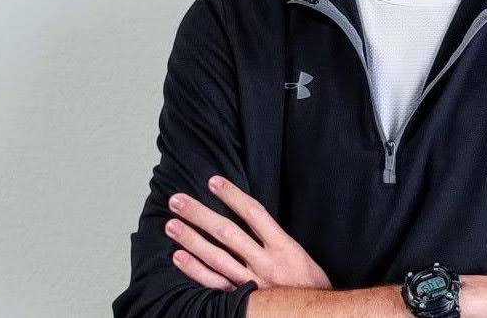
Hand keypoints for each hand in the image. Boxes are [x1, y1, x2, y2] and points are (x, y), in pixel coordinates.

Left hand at [166, 175, 331, 291]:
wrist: (315, 316)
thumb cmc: (308, 284)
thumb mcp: (299, 254)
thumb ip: (274, 239)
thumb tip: (250, 217)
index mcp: (283, 247)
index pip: (253, 213)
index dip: (232, 195)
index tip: (213, 181)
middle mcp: (265, 263)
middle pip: (227, 233)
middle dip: (200, 214)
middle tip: (177, 200)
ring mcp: (251, 284)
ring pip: (215, 257)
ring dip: (190, 239)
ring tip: (171, 224)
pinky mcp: (242, 300)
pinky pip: (213, 284)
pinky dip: (194, 270)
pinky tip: (178, 257)